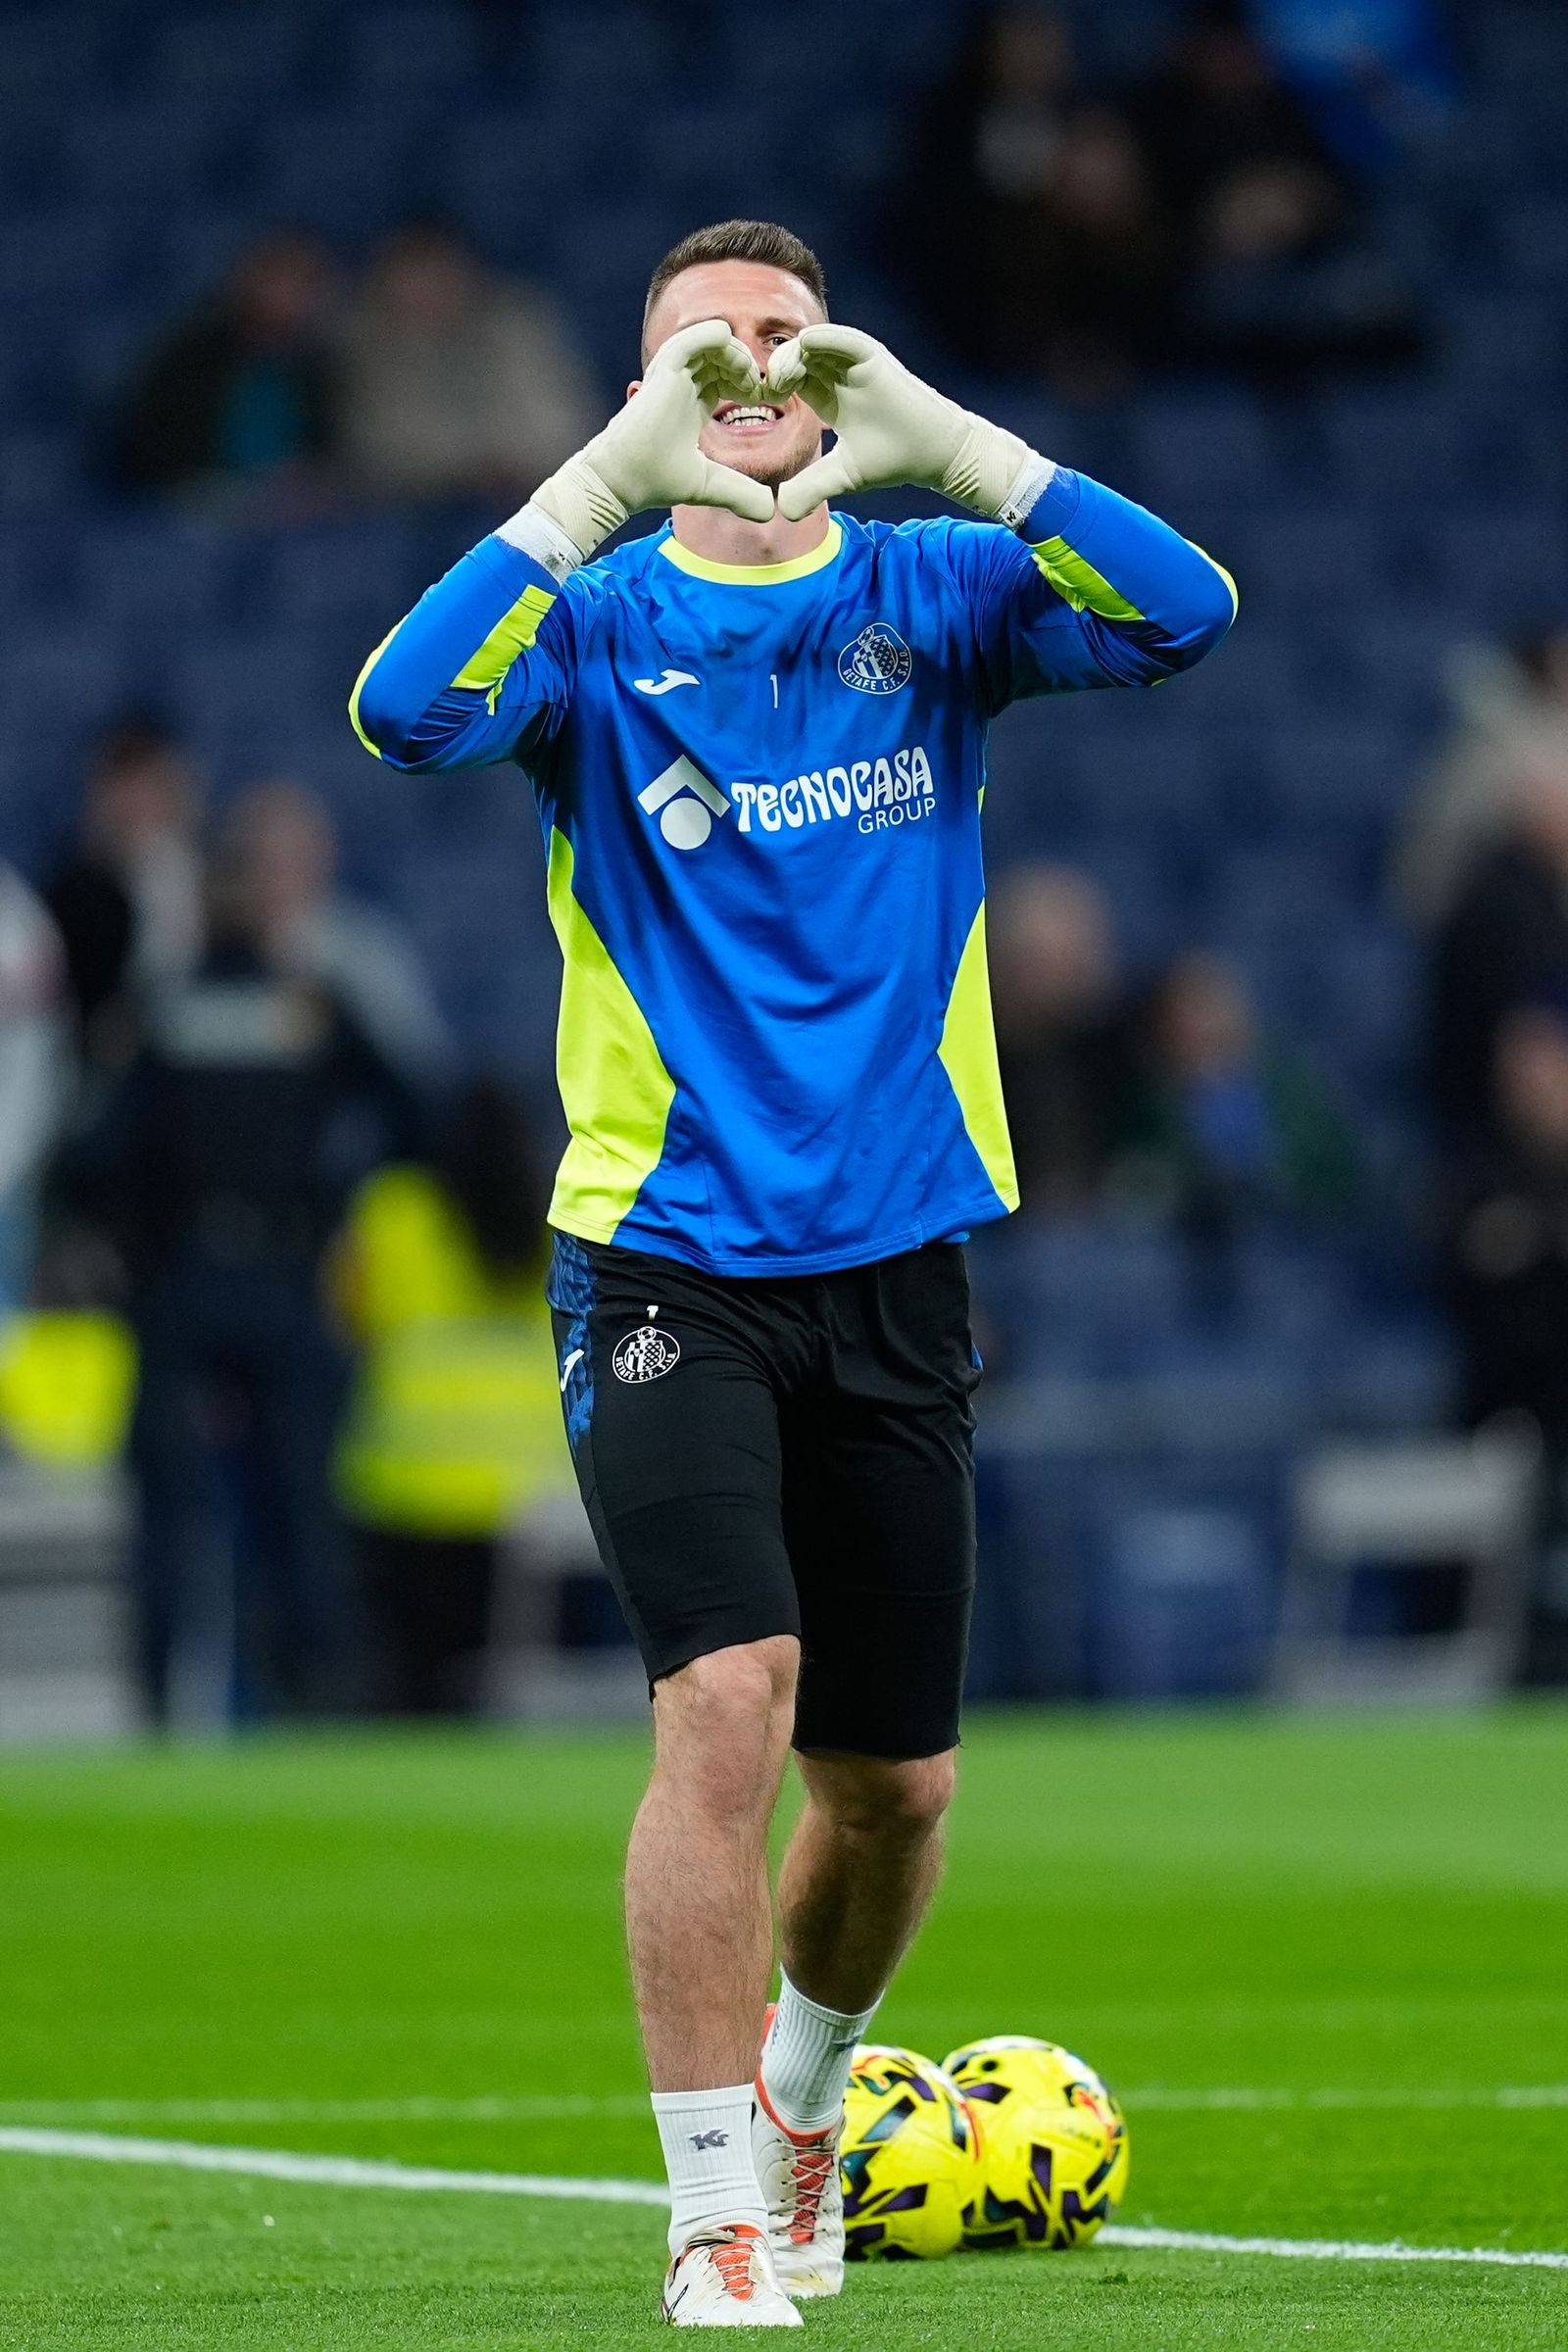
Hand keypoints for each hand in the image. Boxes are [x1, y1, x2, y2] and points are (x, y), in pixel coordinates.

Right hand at [533, 320, 774, 557]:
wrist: (620, 482)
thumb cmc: (654, 480)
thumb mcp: (709, 485)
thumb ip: (740, 493)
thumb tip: (769, 511)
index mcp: (690, 403)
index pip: (724, 377)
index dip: (747, 383)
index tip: (762, 401)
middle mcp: (681, 385)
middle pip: (720, 356)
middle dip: (746, 366)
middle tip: (759, 389)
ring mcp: (672, 376)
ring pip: (709, 343)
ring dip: (736, 353)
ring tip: (748, 378)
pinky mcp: (664, 372)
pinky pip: (692, 339)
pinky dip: (715, 337)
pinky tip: (735, 357)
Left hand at [764, 325, 1047, 525]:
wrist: (932, 453)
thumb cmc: (891, 460)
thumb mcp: (841, 476)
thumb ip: (811, 488)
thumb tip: (781, 513)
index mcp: (826, 395)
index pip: (788, 378)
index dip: (770, 387)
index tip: (759, 404)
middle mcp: (837, 374)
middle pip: (793, 357)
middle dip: (775, 370)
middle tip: (767, 392)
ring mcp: (853, 362)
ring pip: (810, 344)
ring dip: (790, 356)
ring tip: (782, 381)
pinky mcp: (870, 355)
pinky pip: (840, 338)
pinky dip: (820, 339)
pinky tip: (804, 351)